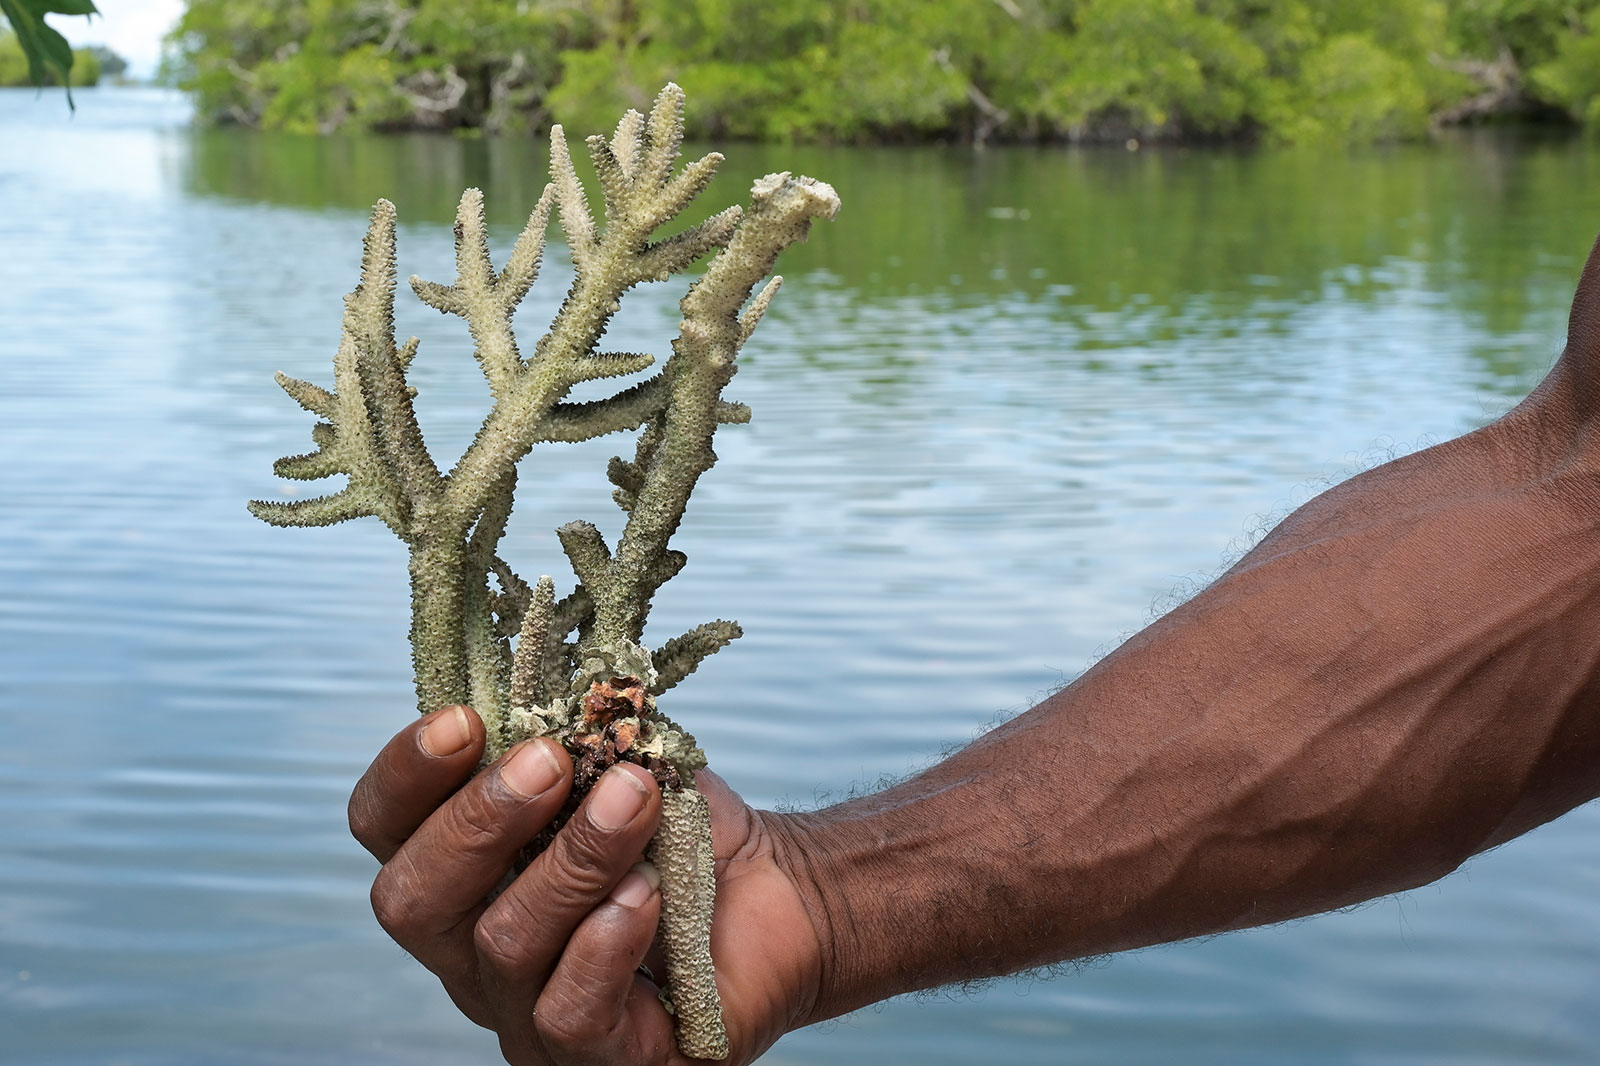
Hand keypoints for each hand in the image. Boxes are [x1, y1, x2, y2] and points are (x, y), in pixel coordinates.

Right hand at [348, 705, 826, 1064]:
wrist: (780, 895)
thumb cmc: (679, 831)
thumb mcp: (616, 761)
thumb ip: (562, 726)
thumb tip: (530, 664)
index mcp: (462, 871)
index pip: (384, 830)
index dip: (405, 775)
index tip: (462, 720)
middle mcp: (471, 950)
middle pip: (412, 900)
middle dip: (476, 820)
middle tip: (549, 761)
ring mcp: (525, 1013)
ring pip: (502, 943)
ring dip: (572, 858)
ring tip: (635, 799)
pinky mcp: (596, 1056)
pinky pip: (568, 1012)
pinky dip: (604, 941)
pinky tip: (647, 892)